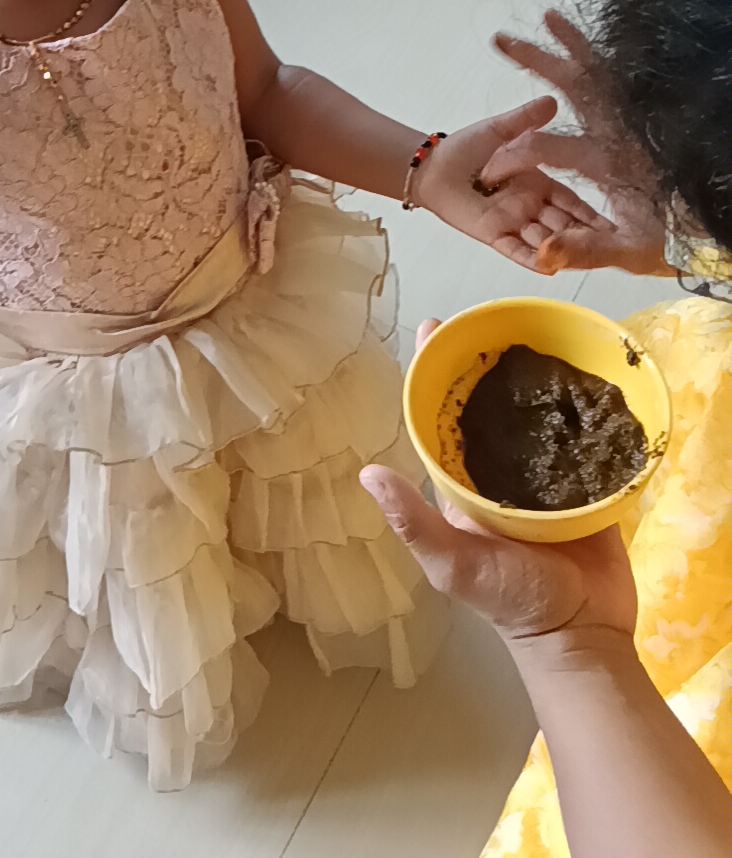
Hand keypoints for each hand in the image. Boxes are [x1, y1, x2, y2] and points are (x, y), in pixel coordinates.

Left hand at [361, 324, 638, 643]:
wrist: (584, 633)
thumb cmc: (513, 601)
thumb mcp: (454, 563)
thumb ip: (413, 522)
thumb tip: (365, 473)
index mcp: (461, 483)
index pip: (440, 417)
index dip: (434, 374)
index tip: (434, 328)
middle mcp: (498, 472)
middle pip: (488, 405)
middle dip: (486, 363)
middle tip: (492, 318)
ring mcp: (544, 474)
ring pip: (534, 413)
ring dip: (535, 378)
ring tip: (538, 333)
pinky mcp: (586, 480)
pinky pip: (581, 434)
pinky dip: (581, 407)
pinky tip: (586, 374)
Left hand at [414, 96, 605, 269]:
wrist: (433, 167)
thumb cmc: (464, 149)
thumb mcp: (500, 130)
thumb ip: (525, 119)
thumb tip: (552, 99)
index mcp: (537, 183)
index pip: (572, 201)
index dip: (592, 212)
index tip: (618, 221)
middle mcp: (530, 206)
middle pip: (564, 225)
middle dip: (587, 236)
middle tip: (615, 247)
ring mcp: (514, 222)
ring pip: (546, 240)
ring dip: (566, 249)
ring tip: (590, 258)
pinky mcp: (494, 235)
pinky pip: (517, 251)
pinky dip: (534, 260)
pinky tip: (552, 266)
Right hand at [483, 12, 667, 274]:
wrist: (702, 226)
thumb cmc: (664, 237)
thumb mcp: (626, 251)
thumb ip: (584, 249)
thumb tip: (542, 252)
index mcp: (607, 162)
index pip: (544, 148)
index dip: (511, 157)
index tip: (490, 172)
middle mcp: (617, 132)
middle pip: (574, 86)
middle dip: (538, 62)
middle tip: (505, 41)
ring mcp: (628, 122)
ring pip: (597, 74)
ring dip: (571, 46)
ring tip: (549, 18)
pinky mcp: (636, 120)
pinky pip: (613, 80)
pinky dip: (595, 58)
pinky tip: (579, 45)